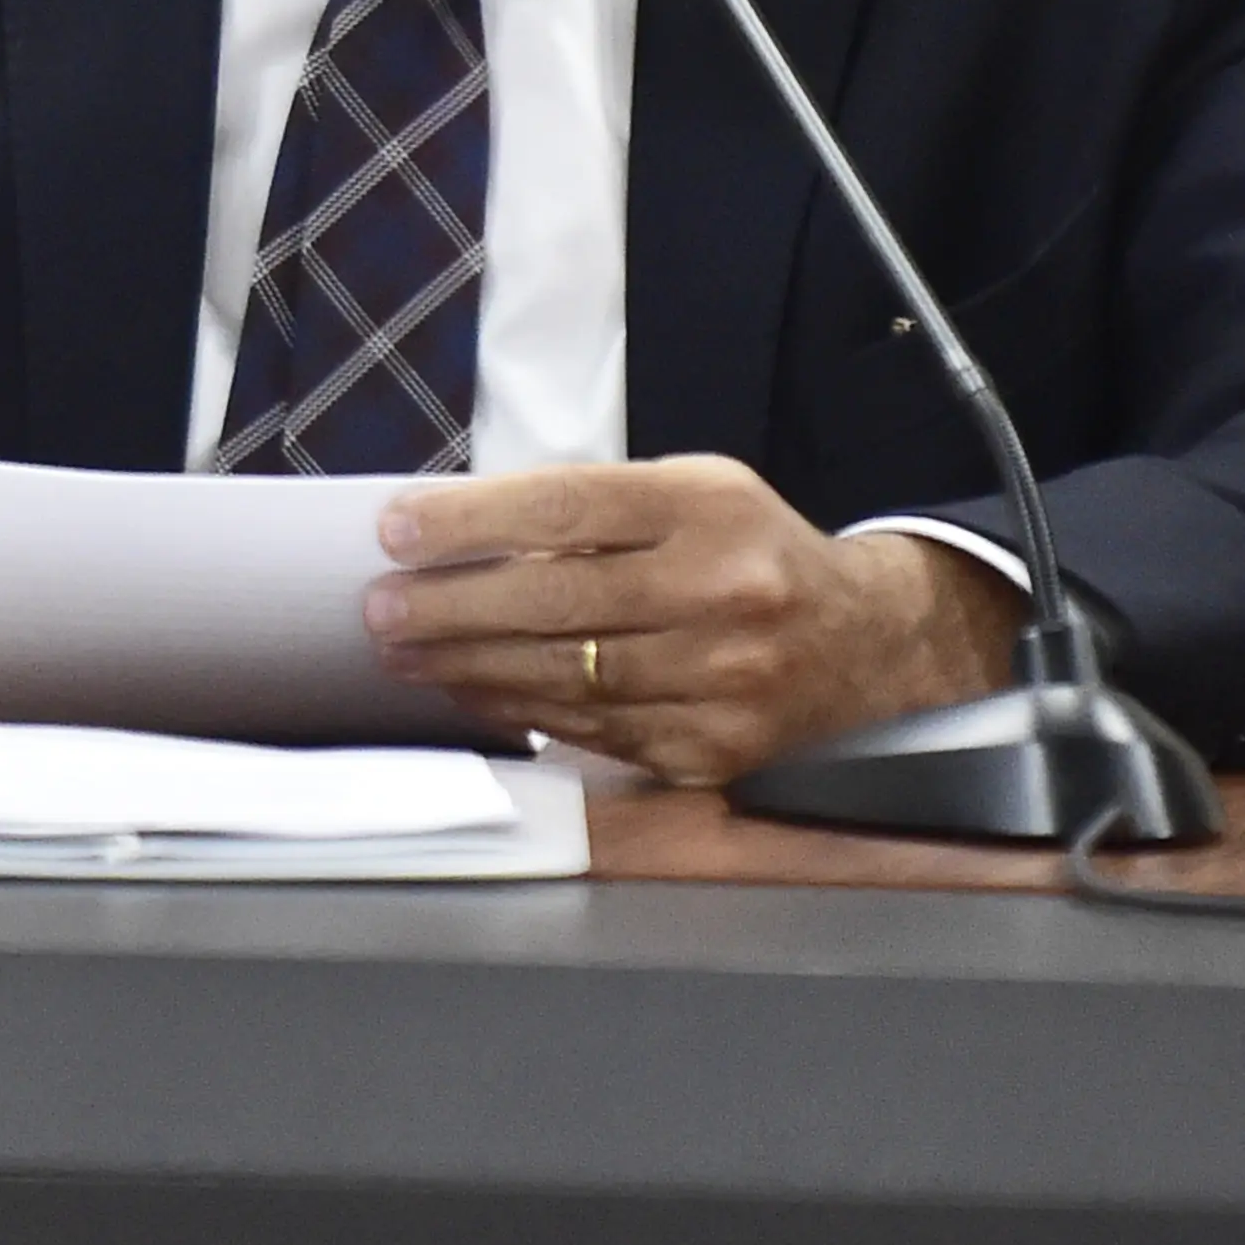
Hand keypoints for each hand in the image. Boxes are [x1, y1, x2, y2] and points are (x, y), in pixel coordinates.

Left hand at [360, 455, 1023, 785]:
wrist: (866, 646)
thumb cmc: (748, 554)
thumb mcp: (691, 495)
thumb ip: (590, 510)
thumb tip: (456, 531)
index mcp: (709, 507)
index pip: (567, 507)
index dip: (471, 521)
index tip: (396, 529)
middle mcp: (723, 592)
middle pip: (557, 600)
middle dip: (449, 607)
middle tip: (377, 608)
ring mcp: (722, 680)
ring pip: (566, 677)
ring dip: (468, 665)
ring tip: (403, 652)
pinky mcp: (712, 748)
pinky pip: (592, 731)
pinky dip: (522, 710)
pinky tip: (472, 690)